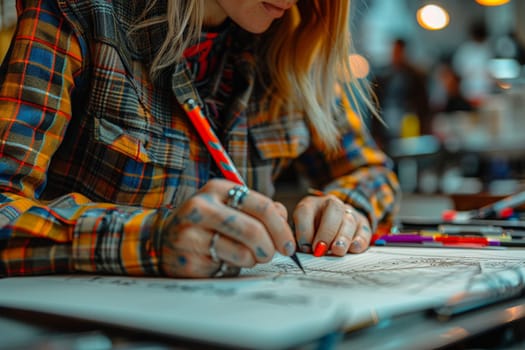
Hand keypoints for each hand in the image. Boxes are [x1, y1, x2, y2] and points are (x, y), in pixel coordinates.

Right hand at [159, 179, 294, 277]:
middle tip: (271, 254)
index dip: (282, 228)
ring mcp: (192, 232)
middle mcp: (202, 206)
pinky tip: (226, 260)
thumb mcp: (231, 207)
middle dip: (270, 247)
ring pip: (244, 251)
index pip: (262, 205)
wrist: (164, 239)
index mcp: (218, 188)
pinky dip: (235, 267)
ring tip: (248, 257)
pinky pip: (227, 266)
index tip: (289, 244)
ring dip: (254, 259)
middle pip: (254, 229)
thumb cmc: (208, 223)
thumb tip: (283, 218)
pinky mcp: (188, 257)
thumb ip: (259, 209)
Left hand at [292, 193, 371, 256]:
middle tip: (321, 249)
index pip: (305, 211)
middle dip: (326, 232)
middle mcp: (330, 204)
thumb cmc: (312, 233)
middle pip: (333, 211)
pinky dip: (359, 240)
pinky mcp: (363, 224)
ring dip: (343, 237)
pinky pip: (364, 230)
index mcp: (310, 205)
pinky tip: (353, 249)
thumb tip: (302, 255)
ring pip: (349, 221)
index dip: (304, 230)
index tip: (305, 248)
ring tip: (337, 250)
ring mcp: (348, 212)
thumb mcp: (302, 233)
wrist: (333, 224)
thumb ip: (302, 242)